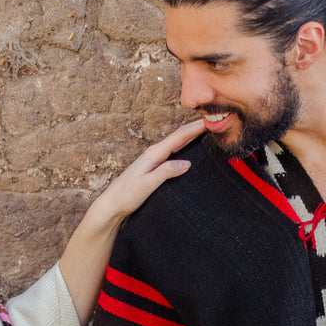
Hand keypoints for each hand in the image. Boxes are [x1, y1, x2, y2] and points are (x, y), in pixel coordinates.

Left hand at [88, 118, 205, 226]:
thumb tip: (187, 163)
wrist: (111, 205)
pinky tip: (191, 150)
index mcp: (154, 154)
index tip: (211, 120)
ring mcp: (154, 160)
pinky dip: (185, 147)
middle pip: (179, 136)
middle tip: (214, 121)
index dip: (196, 127)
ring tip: (207, 131)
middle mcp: (154, 153)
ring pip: (177, 143)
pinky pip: (174, 153)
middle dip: (196, 127)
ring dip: (191, 136)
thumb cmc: (126, 195)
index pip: (179, 136)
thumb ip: (166, 172)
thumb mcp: (147, 184)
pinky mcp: (154, 167)